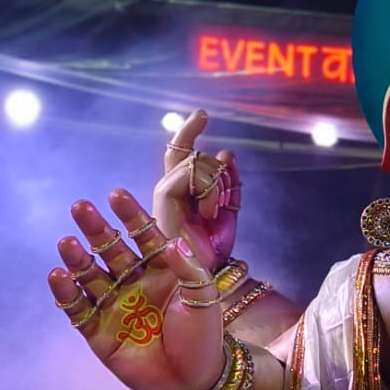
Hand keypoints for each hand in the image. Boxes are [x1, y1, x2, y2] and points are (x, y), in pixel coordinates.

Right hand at [50, 187, 223, 389]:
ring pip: (90, 275)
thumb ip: (189, 268)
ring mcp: (115, 305)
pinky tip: (58, 276)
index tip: (115, 195)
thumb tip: (173, 241)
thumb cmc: (203, 337)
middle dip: (95, 228)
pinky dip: (66, 293)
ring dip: (77, 258)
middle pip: (110, 250)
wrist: (194, 379)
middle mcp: (134, 283)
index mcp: (162, 271)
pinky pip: (78, 308)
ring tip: (66, 243)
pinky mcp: (98, 331)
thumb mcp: (204, 298)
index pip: (143, 236)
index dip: (130, 216)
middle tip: (80, 206)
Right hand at [152, 110, 241, 274]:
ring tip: (213, 213)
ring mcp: (163, 194)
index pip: (182, 152)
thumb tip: (225, 151)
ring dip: (215, 184)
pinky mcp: (161, 200)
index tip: (203, 114)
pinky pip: (188, 174)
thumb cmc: (214, 252)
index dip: (189, 130)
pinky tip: (208, 213)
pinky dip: (208, 189)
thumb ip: (228, 183)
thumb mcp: (228, 212)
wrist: (207, 276)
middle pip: (191, 153)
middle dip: (216, 173)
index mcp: (182, 191)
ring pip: (195, 161)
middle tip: (220, 205)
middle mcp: (168, 190)